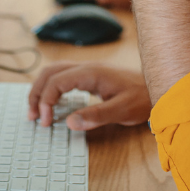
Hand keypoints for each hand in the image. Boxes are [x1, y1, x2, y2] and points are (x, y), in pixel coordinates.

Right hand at [27, 62, 150, 130]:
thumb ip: (96, 116)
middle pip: (50, 72)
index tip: (46, 122)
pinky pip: (63, 76)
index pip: (56, 81)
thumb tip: (70, 123)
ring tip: (36, 110)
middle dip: (37, 93)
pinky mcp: (90, 76)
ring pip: (55, 72)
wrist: (157, 88)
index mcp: (91, 73)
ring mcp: (88, 70)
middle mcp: (87, 67)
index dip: (46, 101)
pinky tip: (52, 102)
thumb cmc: (142, 98)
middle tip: (32, 116)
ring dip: (42, 89)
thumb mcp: (122, 111)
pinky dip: (51, 87)